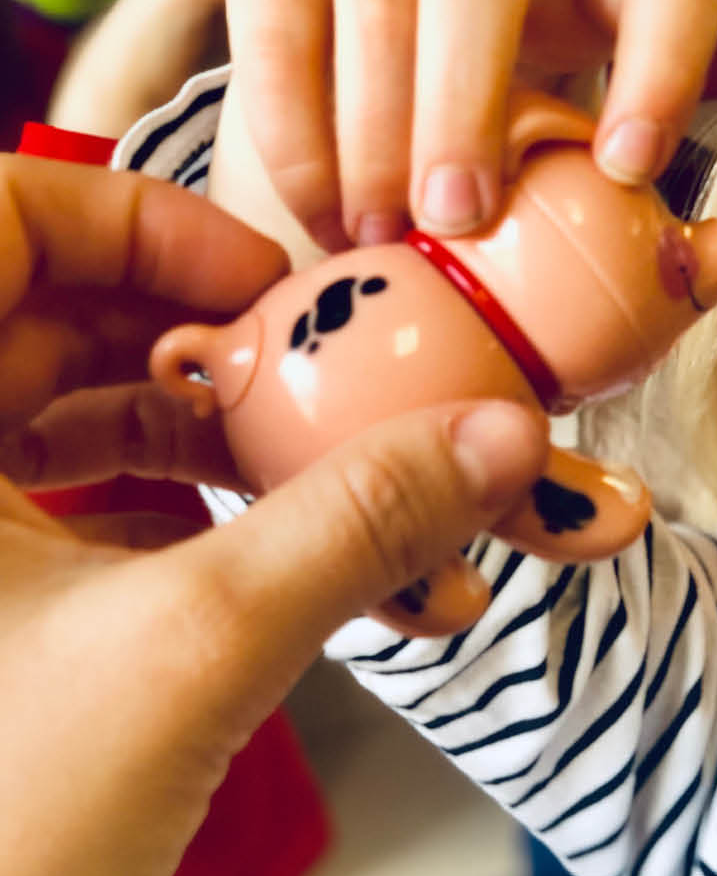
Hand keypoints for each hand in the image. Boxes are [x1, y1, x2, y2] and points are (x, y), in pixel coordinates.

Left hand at [0, 156, 545, 875]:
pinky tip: (322, 588)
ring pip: (66, 428)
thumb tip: (507, 438)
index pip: (2, 214)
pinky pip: (66, 524)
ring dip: (229, 457)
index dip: (146, 225)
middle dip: (224, 354)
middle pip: (48, 321)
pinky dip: (189, 535)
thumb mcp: (192, 660)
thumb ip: (354, 527)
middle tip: (360, 401)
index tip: (282, 291)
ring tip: (374, 517)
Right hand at [218, 0, 716, 252]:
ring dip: (373, 124)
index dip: (662, 71)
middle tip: (454, 217)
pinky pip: (274, 24)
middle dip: (465, 101)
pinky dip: (292, 127)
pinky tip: (321, 213)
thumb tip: (688, 269)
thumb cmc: (527, 133)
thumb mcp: (591, 151)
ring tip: (378, 233)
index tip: (628, 171)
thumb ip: (641, 205)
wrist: (400, 85)